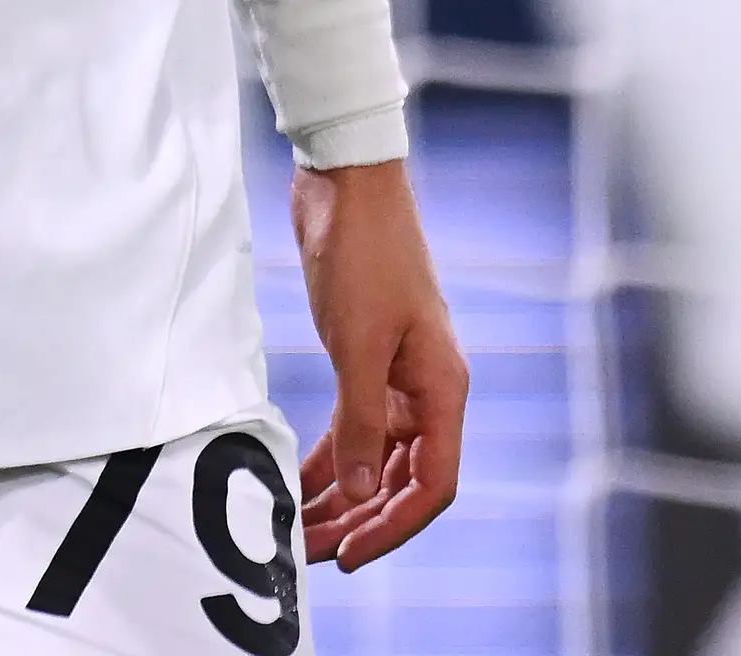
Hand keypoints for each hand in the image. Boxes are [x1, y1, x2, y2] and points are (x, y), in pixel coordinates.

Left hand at [289, 158, 465, 569]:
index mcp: (442, 387)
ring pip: (377, 459)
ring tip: (298, 532)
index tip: (350, 555)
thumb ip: (359, 423)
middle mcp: (428, 389)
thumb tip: (358, 495)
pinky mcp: (367, 361)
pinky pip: (355, 429)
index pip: (433, 482)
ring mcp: (399, 376)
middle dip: (360, 521)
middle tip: (311, 555)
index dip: (394, 526)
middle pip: (404, 479)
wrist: (346, 185)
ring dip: (342, 497)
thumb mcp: (358, 344)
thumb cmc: (364, 255)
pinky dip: (331, 460)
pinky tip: (300, 484)